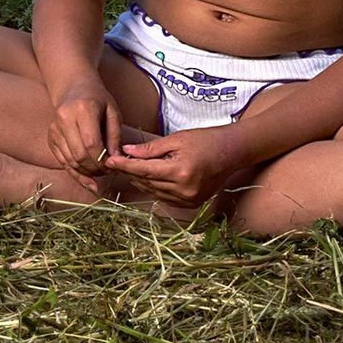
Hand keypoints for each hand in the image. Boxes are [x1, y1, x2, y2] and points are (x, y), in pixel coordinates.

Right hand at [45, 74, 122, 193]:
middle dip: (95, 169)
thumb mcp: (113, 113)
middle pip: (79, 155)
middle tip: (107, 172)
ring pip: (70, 161)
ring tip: (99, 173)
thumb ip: (115, 137)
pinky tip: (87, 178)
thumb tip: (115, 160)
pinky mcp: (51, 137)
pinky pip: (62, 161)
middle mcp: (65, 118)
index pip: (92, 143)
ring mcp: (55, 128)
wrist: (74, 88)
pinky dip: (75, 172)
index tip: (113, 166)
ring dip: (86, 173)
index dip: (103, 160)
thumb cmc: (98, 100)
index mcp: (83, 109)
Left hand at [104, 128, 241, 211]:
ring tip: (129, 169)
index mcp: (180, 172)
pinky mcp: (192, 204)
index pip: (144, 170)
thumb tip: (127, 151)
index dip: (125, 165)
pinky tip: (147, 178)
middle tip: (115, 162)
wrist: (232, 152)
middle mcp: (184, 190)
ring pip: (154, 192)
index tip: (109, 160)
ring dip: (140, 181)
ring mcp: (189, 199)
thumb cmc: (206, 140)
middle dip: (130, 172)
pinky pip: (165, 197)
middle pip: (147, 183)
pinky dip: (154, 188)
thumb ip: (150, 149)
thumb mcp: (176, 139)